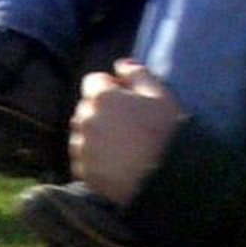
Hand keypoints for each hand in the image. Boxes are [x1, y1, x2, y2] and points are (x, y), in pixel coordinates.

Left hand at [69, 61, 185, 206]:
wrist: (159, 181)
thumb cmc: (164, 134)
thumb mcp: (160, 96)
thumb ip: (139, 74)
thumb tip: (121, 65)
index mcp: (102, 97)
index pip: (94, 80)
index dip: (110, 86)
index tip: (127, 96)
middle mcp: (85, 119)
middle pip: (87, 106)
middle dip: (101, 109)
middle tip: (127, 121)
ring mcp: (81, 147)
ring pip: (83, 132)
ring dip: (96, 132)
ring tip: (121, 144)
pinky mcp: (82, 171)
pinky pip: (84, 156)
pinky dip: (94, 155)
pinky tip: (116, 161)